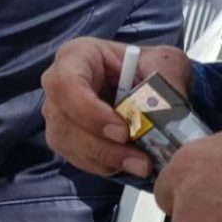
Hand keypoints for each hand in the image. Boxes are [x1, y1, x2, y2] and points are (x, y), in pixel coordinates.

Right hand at [41, 38, 191, 177]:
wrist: (144, 82)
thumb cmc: (146, 66)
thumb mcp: (163, 62)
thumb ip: (164, 80)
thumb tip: (162, 111)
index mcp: (75, 56)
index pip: (66, 83)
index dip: (89, 111)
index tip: (123, 131)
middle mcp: (57, 85)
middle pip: (63, 119)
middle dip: (101, 145)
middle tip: (139, 159)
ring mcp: (57, 112)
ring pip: (67, 142)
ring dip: (105, 159)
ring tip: (141, 164)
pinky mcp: (64, 136)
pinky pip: (75, 157)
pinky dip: (103, 165)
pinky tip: (127, 162)